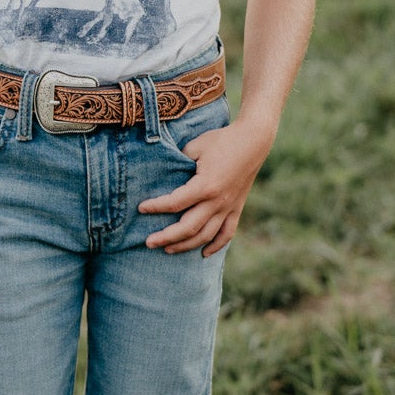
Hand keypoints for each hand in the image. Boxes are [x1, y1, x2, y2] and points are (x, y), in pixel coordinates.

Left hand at [138, 119, 273, 256]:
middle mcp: (217, 202)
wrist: (253, 141)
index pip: (175, 203)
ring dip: (186, 246)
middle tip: (148, 242)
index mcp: (205, 186)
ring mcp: (229, 207)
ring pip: (206, 236)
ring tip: (168, 249)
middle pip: (188, 228)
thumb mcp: (195, 147)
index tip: (141, 208)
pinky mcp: (237, 208)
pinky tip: (203, 253)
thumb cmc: (221, 140)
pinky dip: (216, 246)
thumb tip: (164, 174)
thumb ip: (178, 162)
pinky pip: (227, 233)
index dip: (156, 207)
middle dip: (166, 237)